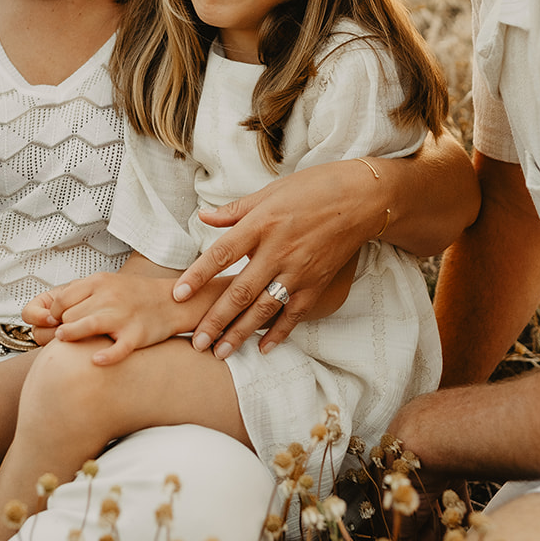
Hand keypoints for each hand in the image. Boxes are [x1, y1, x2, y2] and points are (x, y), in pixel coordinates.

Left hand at [25, 274, 178, 365]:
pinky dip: (106, 356)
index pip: (61, 299)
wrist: (172, 301)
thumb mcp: (106, 284)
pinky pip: (118, 348)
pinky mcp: (136, 334)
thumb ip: (79, 294)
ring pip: (86, 325)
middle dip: (63, 327)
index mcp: (99, 282)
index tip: (56, 323)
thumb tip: (47, 315)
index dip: (53, 314)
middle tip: (63, 336)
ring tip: (65, 340)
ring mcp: (123, 315)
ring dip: (71, 335)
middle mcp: (109, 296)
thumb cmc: (134, 296)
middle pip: (70, 315)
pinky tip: (96, 360)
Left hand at [173, 162, 379, 357]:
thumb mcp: (270, 191)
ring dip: (240, 333)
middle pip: (240, 290)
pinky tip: (262, 348)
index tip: (178, 295)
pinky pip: (294, 314)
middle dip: (216, 319)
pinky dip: (278, 333)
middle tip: (197, 341)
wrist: (362, 198)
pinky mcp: (317, 284)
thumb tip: (203, 217)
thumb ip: (235, 210)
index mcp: (261, 223)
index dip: (198, 276)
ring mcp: (299, 270)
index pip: (221, 254)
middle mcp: (278, 250)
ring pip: (264, 308)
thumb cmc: (313, 188)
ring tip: (220, 352)